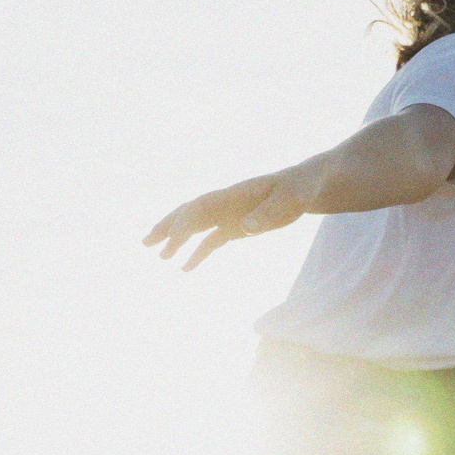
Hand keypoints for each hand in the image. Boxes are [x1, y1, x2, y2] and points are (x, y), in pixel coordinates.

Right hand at [143, 170, 307, 268]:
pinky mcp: (235, 227)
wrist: (308, 186)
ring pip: (195, 226)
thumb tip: (244, 227)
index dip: (184, 223)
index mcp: (234, 194)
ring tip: (158, 255)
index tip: (171, 242)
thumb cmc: (300, 190)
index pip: (201, 207)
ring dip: (175, 238)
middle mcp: (225, 203)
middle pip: (189, 213)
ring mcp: (228, 215)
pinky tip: (184, 268)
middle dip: (167, 227)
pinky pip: (210, 240)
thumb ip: (267, 212)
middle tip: (146, 243)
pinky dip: (196, 253)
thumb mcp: (291, 200)